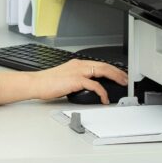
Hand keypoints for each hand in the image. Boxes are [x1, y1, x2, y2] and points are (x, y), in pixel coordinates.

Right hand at [0, 59, 127, 105]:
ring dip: (115, 77)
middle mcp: (79, 65)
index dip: (111, 69)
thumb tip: (86, 88)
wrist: (35, 83)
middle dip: (118, 72)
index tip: (119, 74)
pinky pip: (95, 85)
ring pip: (102, 71)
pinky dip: (102, 92)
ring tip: (122, 84)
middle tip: (126, 79)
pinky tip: (104, 98)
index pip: (99, 64)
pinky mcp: (76, 80)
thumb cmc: (46, 83)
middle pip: (104, 65)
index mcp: (76, 64)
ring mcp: (78, 71)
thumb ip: (76, 80)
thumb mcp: (65, 79)